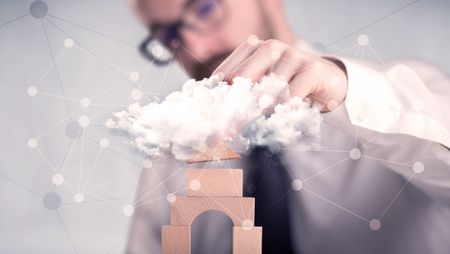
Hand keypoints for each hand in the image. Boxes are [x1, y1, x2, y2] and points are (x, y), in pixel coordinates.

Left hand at [212, 37, 347, 111]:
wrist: (327, 81)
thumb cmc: (289, 85)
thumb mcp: (265, 86)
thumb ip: (245, 94)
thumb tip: (220, 115)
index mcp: (253, 49)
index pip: (229, 71)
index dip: (218, 95)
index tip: (211, 117)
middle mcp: (271, 48)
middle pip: (245, 77)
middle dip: (235, 104)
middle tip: (226, 127)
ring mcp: (292, 55)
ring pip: (269, 85)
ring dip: (259, 107)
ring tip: (249, 124)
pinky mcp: (312, 68)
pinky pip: (294, 90)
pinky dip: (285, 105)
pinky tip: (280, 115)